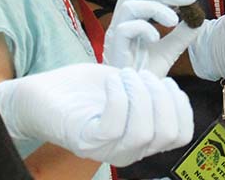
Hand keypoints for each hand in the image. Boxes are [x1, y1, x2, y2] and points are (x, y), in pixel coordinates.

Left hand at [0, 64, 192, 164]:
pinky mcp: (83, 140)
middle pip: (166, 134)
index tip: (167, 82)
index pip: (181, 136)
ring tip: (126, 74)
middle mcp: (125, 150)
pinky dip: (119, 95)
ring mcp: (104, 148)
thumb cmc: (86, 89)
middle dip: (162, 95)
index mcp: (140, 139)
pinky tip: (112, 80)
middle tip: (143, 75)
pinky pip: (113, 126)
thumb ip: (151, 93)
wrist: (42, 94)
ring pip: (143, 132)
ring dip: (141, 93)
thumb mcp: (127, 88)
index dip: (182, 106)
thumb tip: (176, 90)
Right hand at [104, 0, 200, 75]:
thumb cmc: (145, 76)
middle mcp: (121, 25)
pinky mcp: (113, 50)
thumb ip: (181, 35)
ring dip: (156, 7)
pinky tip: (157, 38)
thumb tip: (199, 19)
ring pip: (129, 5)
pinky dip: (144, 27)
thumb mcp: (169, 51)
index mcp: (131, 21)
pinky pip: (125, 28)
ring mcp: (115, 36)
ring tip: (174, 20)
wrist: (134, 103)